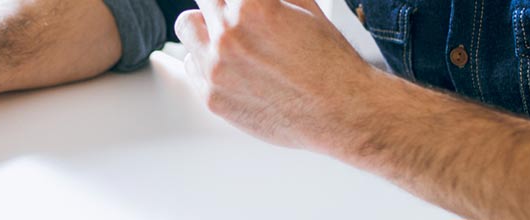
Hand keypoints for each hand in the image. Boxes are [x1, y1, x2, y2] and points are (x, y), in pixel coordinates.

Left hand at [175, 0, 379, 152]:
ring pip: (187, 27)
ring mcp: (216, 67)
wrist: (341, 113)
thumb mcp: (307, 7)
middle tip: (236, 14)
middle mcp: (228, 34)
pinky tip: (228, 65)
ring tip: (227, 37)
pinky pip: (190, 65)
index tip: (237, 2)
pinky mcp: (212, 97)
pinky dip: (204, 60)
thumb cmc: (330, 63)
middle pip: (204, 0)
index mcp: (251, 6)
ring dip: (204, 26)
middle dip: (221, 4)